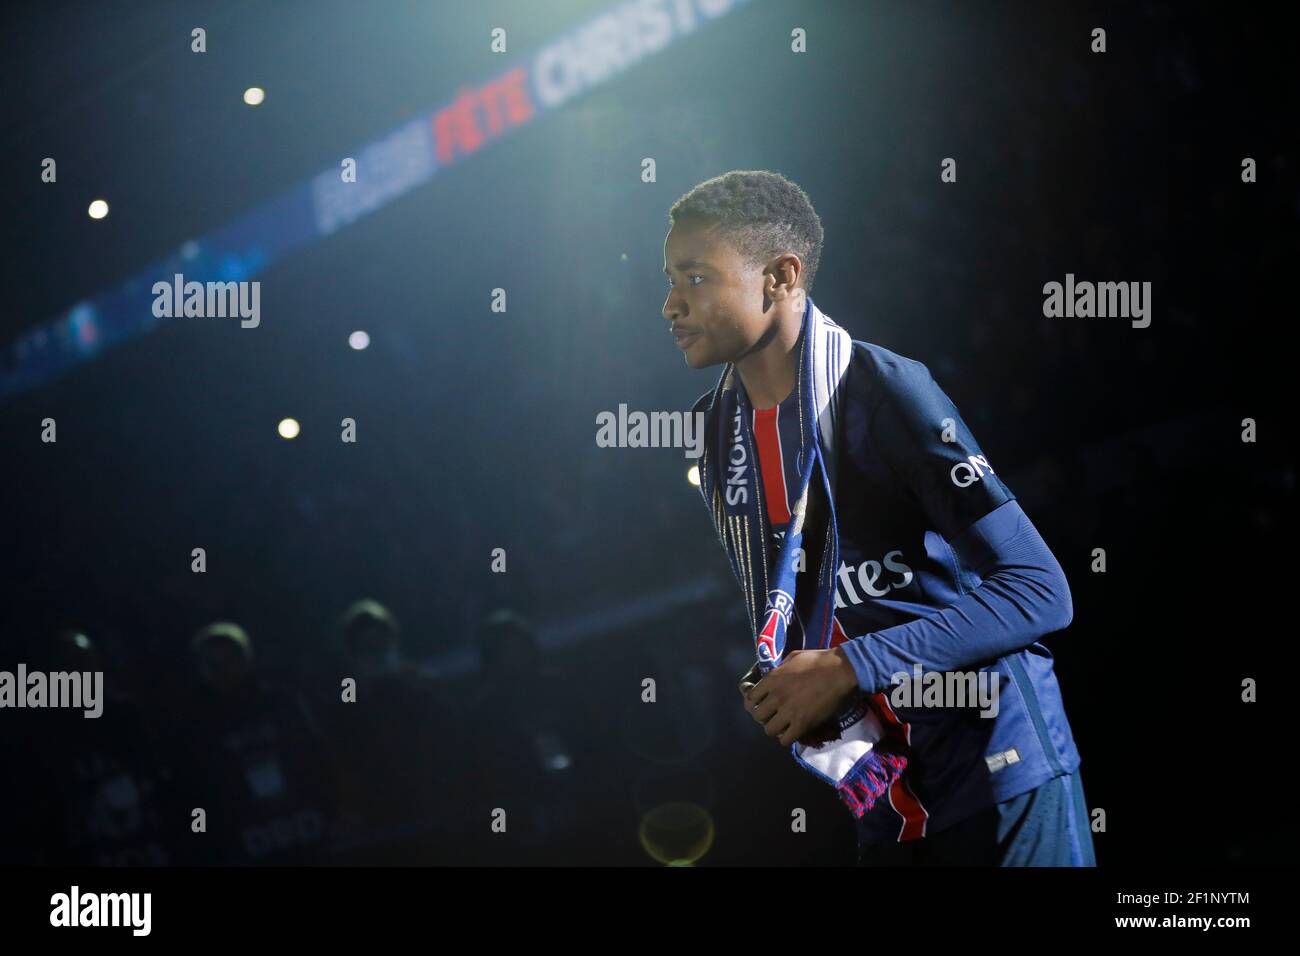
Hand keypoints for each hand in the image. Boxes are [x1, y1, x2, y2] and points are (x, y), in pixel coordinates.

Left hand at [742, 648, 859, 747]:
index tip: (763, 703)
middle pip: (758, 716)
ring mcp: (788, 712)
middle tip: (774, 714)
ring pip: (769, 730)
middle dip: (764, 716)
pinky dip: (788, 738)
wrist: (840, 671)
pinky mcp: (802, 724)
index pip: (751, 698)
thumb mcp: (793, 658)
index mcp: (772, 680)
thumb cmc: (818, 661)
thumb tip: (775, 677)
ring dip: (775, 728)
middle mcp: (776, 697)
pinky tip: (794, 731)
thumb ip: (780, 670)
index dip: (755, 702)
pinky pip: (785, 740)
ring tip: (784, 725)